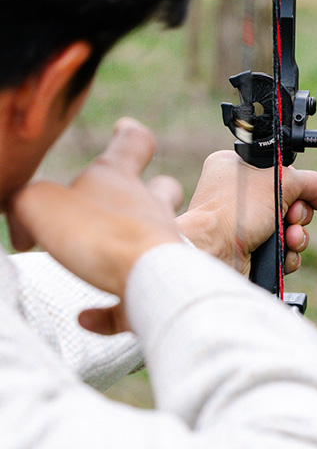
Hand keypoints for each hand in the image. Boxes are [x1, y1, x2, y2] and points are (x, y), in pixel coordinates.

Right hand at [8, 118, 181, 319]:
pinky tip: (85, 318)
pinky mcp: (157, 287)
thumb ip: (22, 203)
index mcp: (119, 179)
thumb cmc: (100, 234)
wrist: (148, 279)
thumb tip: (24, 228)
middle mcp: (147, 208)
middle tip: (118, 201)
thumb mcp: (39, 204)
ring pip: (155, 238)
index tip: (124, 130)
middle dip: (147, 189)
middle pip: (160, 188)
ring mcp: (158, 247)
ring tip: (92, 262)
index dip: (127, 134)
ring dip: (127, 247)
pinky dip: (111, 311)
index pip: (133, 142)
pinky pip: (133, 300)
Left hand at [176, 151, 316, 277]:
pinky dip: (289, 253)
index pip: (280, 172)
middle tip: (290, 216)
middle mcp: (238, 195)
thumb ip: (311, 182)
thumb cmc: (236, 210)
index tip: (301, 193)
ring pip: (289, 228)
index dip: (296, 185)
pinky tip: (284, 252)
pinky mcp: (249, 250)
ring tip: (289, 237)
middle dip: (298, 214)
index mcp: (236, 168)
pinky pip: (282, 250)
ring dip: (297, 235)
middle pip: (289, 202)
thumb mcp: (281, 182)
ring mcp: (242, 225)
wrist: (216, 250)